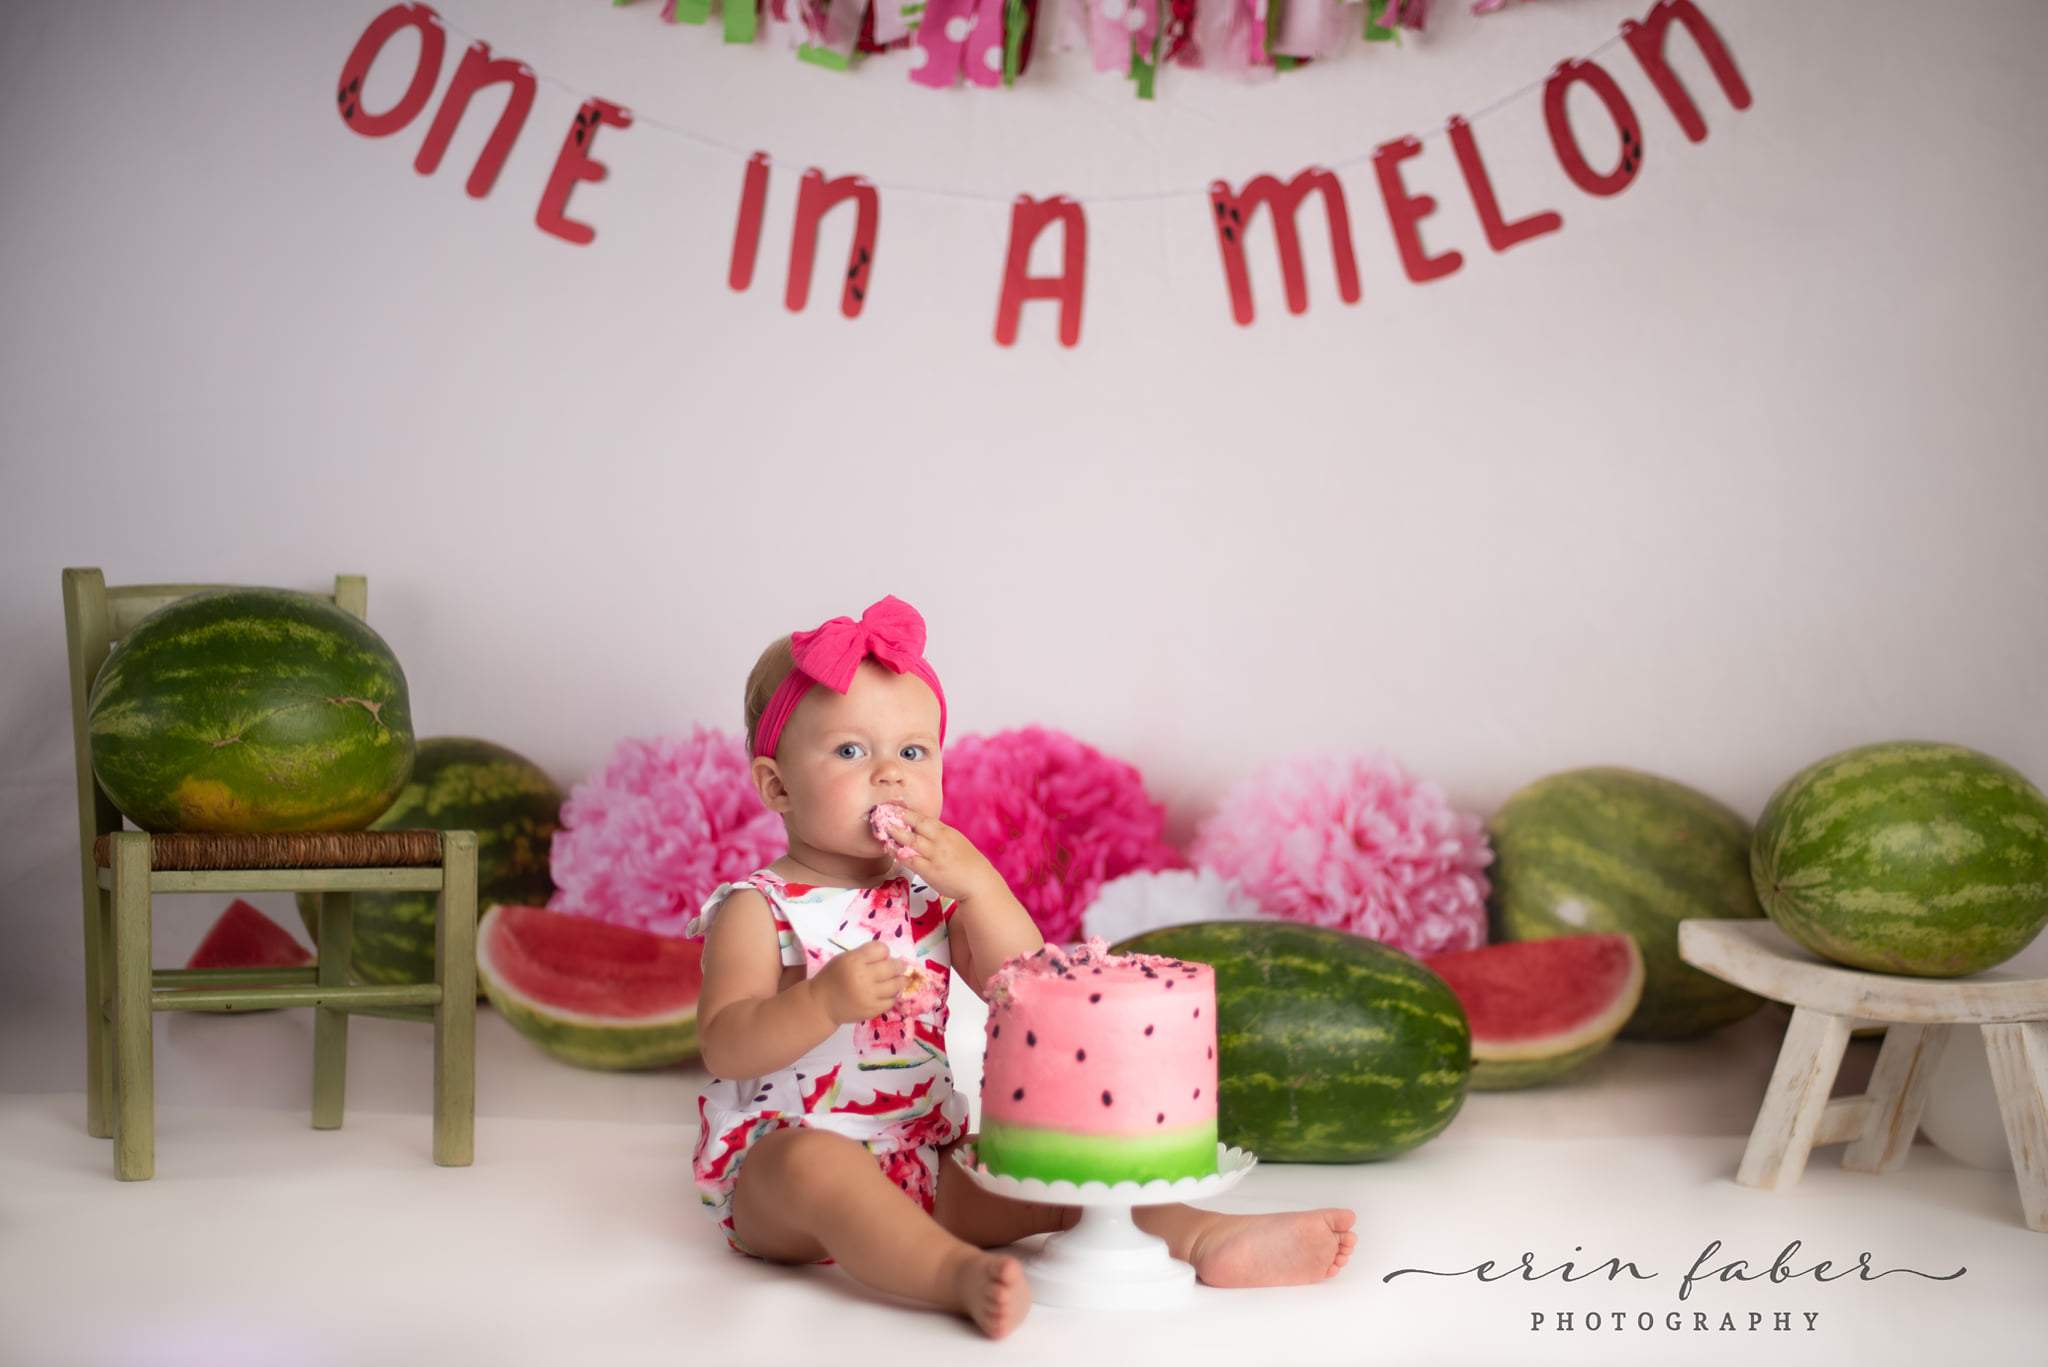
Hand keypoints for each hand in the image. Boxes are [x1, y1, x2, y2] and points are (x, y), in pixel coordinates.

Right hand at [810, 941, 907, 1024]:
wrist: (822, 1004)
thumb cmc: (833, 978)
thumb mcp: (844, 959)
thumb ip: (864, 955)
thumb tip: (889, 956)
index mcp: (854, 961)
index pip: (881, 950)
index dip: (884, 951)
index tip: (883, 955)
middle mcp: (863, 977)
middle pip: (892, 967)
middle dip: (899, 965)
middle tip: (901, 966)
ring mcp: (869, 995)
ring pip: (896, 985)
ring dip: (900, 980)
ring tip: (900, 979)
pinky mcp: (872, 1010)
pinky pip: (891, 1001)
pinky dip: (892, 996)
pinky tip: (888, 993)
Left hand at [883, 808, 1001, 903]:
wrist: (978, 882)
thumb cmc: (968, 863)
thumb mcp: (955, 841)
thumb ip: (939, 835)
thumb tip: (922, 829)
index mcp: (946, 832)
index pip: (924, 818)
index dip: (907, 812)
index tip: (893, 807)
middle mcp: (940, 841)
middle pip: (916, 825)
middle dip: (898, 818)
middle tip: (882, 814)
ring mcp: (934, 855)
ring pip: (910, 841)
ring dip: (895, 834)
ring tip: (881, 829)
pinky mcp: (930, 871)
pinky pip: (910, 859)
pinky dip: (898, 853)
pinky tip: (889, 848)